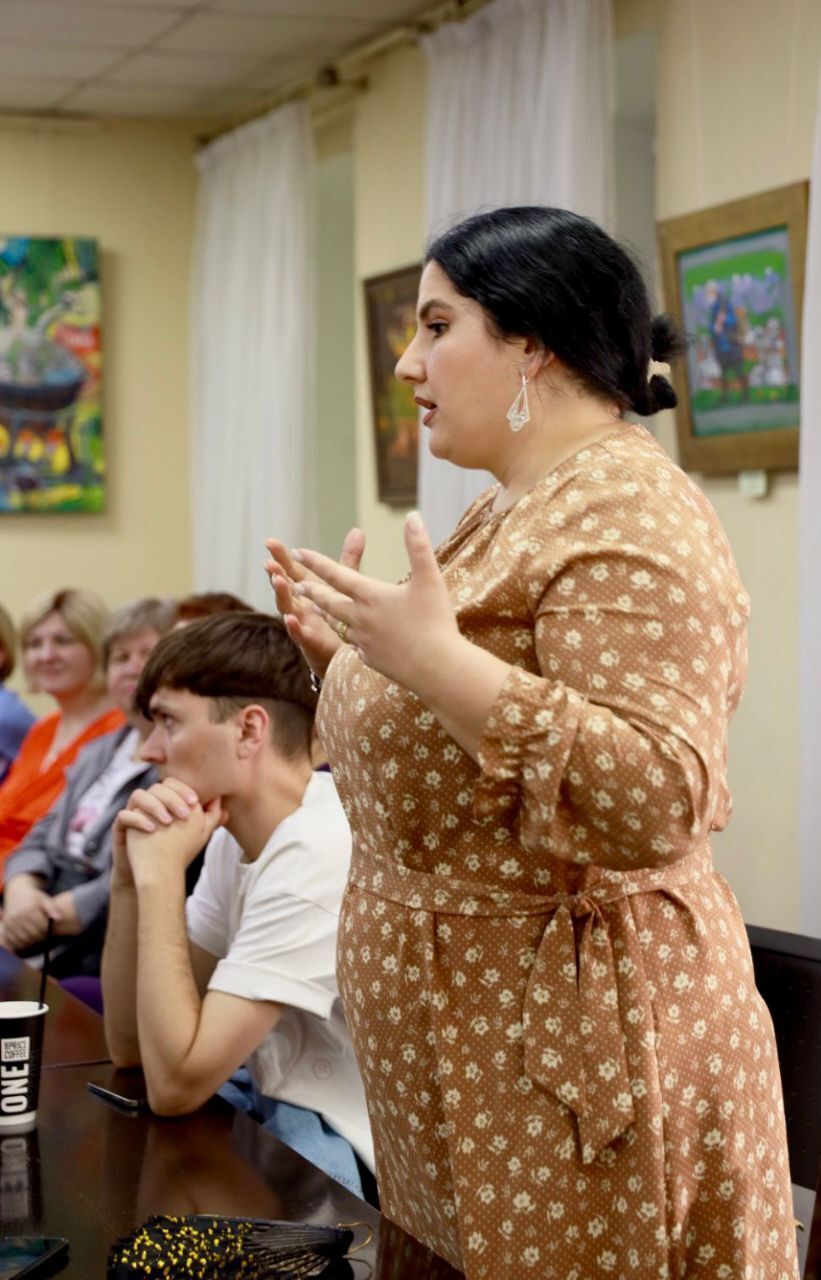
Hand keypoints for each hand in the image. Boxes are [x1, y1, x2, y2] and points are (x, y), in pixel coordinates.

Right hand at [2, 877, 60, 950]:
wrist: (17, 894)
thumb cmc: (34, 898)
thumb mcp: (44, 899)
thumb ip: (52, 908)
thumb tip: (59, 919)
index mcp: (30, 909)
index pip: (41, 926)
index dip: (47, 931)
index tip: (49, 930)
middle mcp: (19, 916)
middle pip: (33, 934)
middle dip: (40, 937)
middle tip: (44, 937)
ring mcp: (11, 922)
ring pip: (23, 939)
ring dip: (31, 942)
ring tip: (36, 938)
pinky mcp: (5, 927)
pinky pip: (13, 940)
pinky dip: (21, 943)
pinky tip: (27, 940)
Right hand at [116, 780, 225, 890]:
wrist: (151, 875)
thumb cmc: (173, 852)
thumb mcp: (194, 836)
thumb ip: (209, 821)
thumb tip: (226, 809)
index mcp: (164, 801)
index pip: (173, 784)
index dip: (184, 789)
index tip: (196, 803)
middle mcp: (148, 803)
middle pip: (157, 787)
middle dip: (171, 797)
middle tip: (184, 814)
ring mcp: (133, 813)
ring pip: (138, 795)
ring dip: (155, 806)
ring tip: (168, 822)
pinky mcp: (120, 827)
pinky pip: (123, 815)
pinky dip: (137, 820)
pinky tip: (152, 829)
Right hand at [264, 527, 365, 677]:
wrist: (346, 653)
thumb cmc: (340, 617)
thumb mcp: (344, 585)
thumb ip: (348, 559)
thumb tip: (358, 530)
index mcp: (307, 589)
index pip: (291, 569)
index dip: (281, 556)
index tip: (270, 541)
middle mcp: (300, 604)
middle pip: (285, 586)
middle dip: (276, 574)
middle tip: (269, 562)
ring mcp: (303, 622)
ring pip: (288, 607)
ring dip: (281, 594)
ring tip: (278, 581)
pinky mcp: (310, 642)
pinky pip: (300, 634)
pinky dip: (294, 627)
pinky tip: (290, 618)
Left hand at [290, 511, 460, 694]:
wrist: (437, 670)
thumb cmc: (435, 622)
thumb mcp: (430, 579)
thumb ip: (418, 546)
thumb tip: (412, 516)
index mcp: (370, 596)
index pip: (336, 574)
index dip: (316, 561)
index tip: (297, 551)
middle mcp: (360, 618)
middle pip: (329, 601)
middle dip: (312, 590)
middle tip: (297, 582)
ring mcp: (363, 642)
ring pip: (338, 624)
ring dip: (327, 613)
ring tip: (319, 608)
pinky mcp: (371, 660)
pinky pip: (355, 646)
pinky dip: (351, 638)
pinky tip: (354, 640)